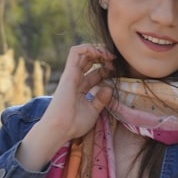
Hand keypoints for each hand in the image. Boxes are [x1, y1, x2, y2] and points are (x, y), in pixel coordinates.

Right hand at [16, 44, 114, 170]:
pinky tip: (100, 54)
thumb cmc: (74, 123)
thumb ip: (100, 99)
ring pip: (82, 52)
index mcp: (81, 86)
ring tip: (108, 56)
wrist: (61, 128)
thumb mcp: (93, 110)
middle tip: (114, 62)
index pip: (95, 71)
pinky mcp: (69, 72)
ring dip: (97, 50)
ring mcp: (72, 74)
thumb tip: (109, 89)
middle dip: (103, 56)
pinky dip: (88, 48)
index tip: (117, 72)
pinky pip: (76, 53)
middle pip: (89, 59)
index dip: (107, 68)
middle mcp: (76, 78)